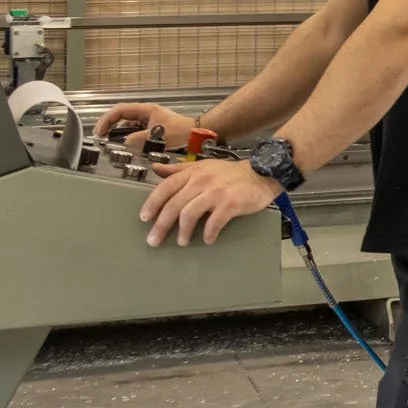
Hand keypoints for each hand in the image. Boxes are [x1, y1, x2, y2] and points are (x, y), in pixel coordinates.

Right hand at [97, 101, 194, 147]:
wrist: (198, 136)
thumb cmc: (183, 133)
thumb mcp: (158, 136)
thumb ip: (139, 139)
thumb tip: (124, 143)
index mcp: (146, 110)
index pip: (119, 110)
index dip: (106, 120)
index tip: (99, 132)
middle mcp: (146, 113)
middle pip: (120, 116)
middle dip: (109, 126)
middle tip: (101, 137)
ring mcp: (149, 121)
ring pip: (128, 125)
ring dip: (118, 133)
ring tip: (110, 143)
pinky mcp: (152, 129)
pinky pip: (135, 132)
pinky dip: (128, 138)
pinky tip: (126, 146)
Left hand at [140, 158, 281, 246]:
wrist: (263, 172)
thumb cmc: (232, 173)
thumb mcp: (203, 166)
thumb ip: (179, 169)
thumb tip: (156, 169)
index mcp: (193, 172)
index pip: (165, 188)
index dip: (152, 204)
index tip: (144, 218)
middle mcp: (201, 181)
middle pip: (174, 205)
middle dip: (161, 225)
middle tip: (154, 240)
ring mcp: (216, 192)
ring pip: (189, 214)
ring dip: (183, 231)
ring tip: (182, 242)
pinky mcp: (231, 203)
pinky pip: (214, 222)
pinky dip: (209, 233)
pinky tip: (208, 239)